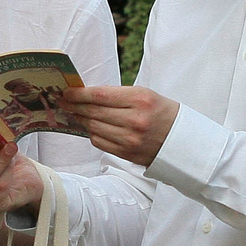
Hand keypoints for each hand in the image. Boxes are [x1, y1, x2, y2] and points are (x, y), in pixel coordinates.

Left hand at [61, 84, 178, 165]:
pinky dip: (92, 133)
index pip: (100, 95)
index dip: (80, 94)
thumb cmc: (161, 112)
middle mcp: (135, 120)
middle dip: (76, 106)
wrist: (181, 139)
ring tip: (77, 113)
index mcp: (140, 100)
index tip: (67, 92)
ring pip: (94, 128)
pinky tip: (92, 127)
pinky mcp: (127, 153)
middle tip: (64, 102)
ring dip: (82, 119)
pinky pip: (99, 142)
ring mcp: (130, 139)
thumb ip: (117, 94)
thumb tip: (86, 95)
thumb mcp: (145, 95)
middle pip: (94, 112)